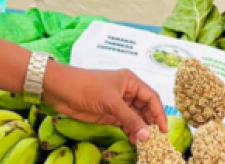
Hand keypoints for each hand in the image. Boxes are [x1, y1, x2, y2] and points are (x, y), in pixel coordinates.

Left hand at [43, 63, 166, 142]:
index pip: (151, 97)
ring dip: (140, 129)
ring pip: (135, 118)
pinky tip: (133, 140)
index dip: (159, 113)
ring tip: (143, 143)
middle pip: (145, 109)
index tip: (163, 130)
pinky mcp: (109, 114)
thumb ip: (130, 119)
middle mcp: (127, 92)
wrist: (61, 90)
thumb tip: (147, 135)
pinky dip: (130, 132)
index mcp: (131, 82)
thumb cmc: (87, 87)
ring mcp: (118, 104)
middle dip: (150, 123)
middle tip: (154, 139)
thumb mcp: (111, 102)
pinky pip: (125, 124)